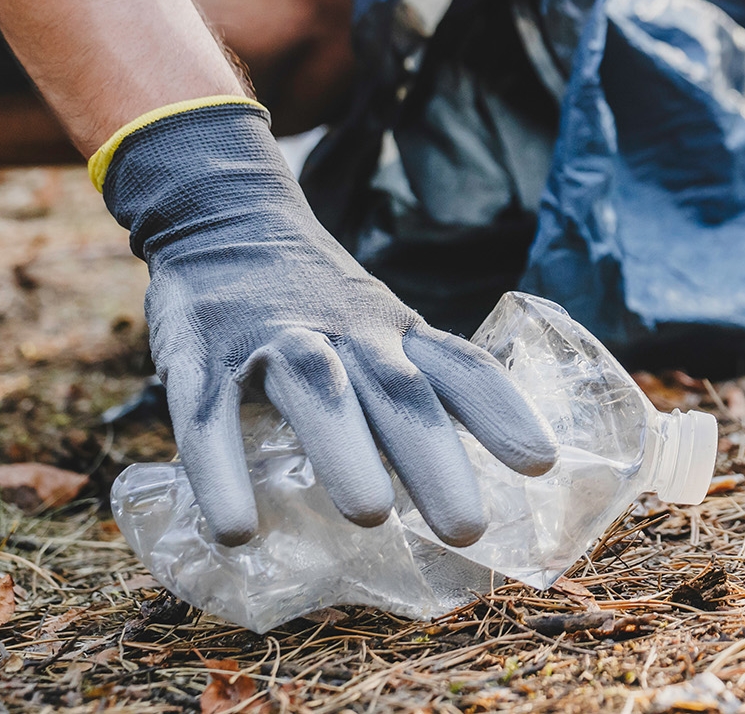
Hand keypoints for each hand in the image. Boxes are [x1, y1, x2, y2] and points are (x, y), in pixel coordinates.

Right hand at [98, 99, 558, 546]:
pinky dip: (223, 472)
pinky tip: (238, 530)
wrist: (223, 214)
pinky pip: (211, 416)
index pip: (460, 366)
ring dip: (347, 450)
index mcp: (393, 331)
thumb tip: (465, 476)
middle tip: (467, 530)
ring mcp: (274, 340)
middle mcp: (345, 332)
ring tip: (371, 518)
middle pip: (399, 390)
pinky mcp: (202, 355)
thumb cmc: (313, 296)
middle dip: (434, 458)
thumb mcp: (376, 327)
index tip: (542, 464)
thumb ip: (412, 388)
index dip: (502, 411)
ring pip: (319, 390)